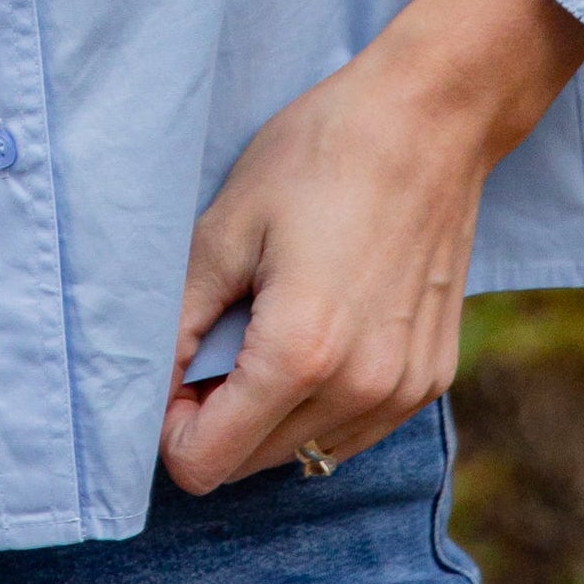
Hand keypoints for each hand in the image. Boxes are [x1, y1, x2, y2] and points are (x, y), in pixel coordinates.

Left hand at [159, 0, 583, 492]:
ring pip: (305, 452)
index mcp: (299, 355)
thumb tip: (150, 387)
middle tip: (217, 334)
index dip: (171, 425)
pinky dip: (322, 400)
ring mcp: (405, 391)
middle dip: (217, 417)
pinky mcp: (433, 378)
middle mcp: (360, 391)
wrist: (431, 118)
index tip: (175, 367)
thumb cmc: (321, 155)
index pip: (206, 464)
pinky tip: (324, 329)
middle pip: (250, 465)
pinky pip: (354, 427)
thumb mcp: (226, 226)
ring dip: (271, 413)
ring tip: (272, 325)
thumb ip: (177, 321)